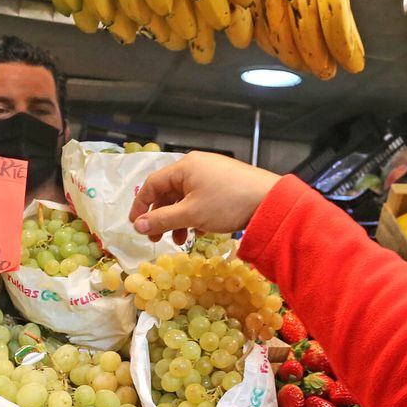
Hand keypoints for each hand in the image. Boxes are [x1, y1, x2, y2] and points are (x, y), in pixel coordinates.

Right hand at [130, 152, 280, 240]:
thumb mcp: (191, 214)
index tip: (136, 226)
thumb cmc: (227, 203)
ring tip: (180, 240)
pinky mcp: (226, 184)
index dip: (140, 205)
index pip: (152, 184)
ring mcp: (212, 174)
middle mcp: (197, 166)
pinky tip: (199, 232)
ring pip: (186, 198)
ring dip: (179, 220)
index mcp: (184, 167)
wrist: (270, 201)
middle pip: (169, 191)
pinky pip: (202, 199)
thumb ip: (162, 220)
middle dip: (161, 216)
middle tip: (156, 239)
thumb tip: (137, 226)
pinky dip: (195, 215)